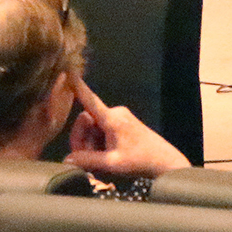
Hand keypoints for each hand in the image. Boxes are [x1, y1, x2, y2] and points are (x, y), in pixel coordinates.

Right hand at [66, 76, 190, 176]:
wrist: (166, 163)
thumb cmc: (140, 161)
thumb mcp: (112, 164)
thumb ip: (87, 160)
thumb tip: (65, 160)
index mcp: (112, 118)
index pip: (90, 99)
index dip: (77, 86)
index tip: (68, 68)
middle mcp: (114, 113)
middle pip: (85, 121)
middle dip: (82, 139)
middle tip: (88, 159)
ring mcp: (119, 117)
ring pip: (92, 128)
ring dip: (90, 144)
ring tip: (101, 160)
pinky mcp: (122, 124)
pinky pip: (101, 130)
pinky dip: (98, 143)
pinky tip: (107, 156)